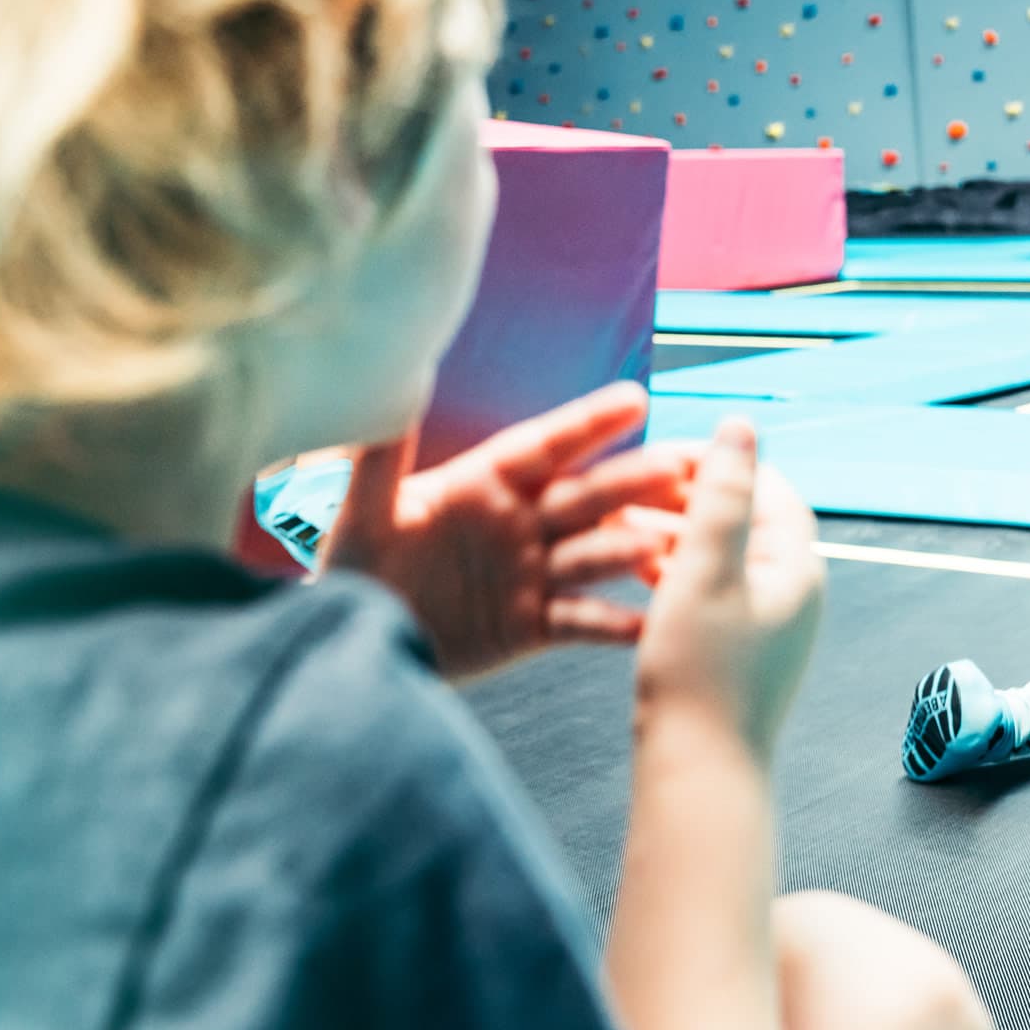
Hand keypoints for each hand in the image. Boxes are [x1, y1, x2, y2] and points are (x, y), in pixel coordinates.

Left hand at [324, 381, 692, 680]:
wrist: (352, 642)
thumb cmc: (353, 568)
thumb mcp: (363, 511)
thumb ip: (381, 457)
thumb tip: (391, 388)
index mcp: (482, 482)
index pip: (544, 446)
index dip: (587, 425)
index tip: (635, 399)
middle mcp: (517, 523)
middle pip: (583, 497)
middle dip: (628, 483)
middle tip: (677, 468)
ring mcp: (528, 574)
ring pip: (590, 555)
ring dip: (627, 550)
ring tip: (664, 544)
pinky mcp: (529, 627)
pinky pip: (579, 622)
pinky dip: (613, 624)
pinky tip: (648, 624)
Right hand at [630, 418, 823, 757]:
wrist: (700, 772)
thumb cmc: (702, 675)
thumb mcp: (704, 568)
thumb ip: (722, 493)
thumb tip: (740, 425)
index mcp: (796, 566)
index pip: (765, 485)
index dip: (714, 462)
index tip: (660, 455)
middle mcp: (791, 592)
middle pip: (740, 519)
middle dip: (684, 499)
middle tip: (629, 490)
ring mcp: (766, 624)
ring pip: (717, 556)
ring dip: (671, 536)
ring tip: (618, 527)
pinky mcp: (737, 651)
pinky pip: (706, 592)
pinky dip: (672, 574)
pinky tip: (630, 574)